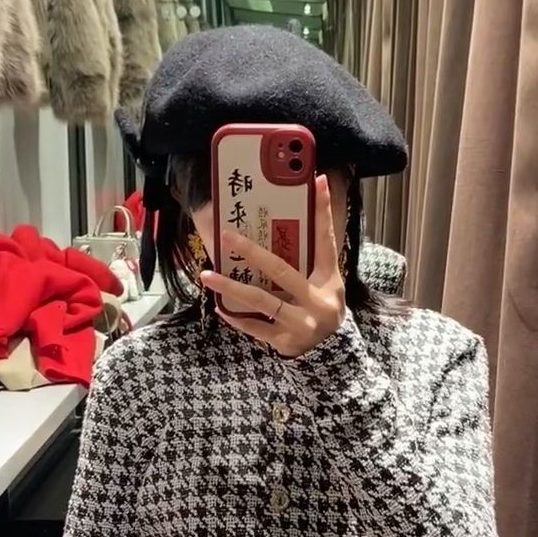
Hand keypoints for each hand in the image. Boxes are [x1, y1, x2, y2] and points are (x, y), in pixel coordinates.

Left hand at [200, 176, 345, 357]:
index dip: (322, 211)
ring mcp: (301, 323)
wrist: (331, 355)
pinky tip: (220, 307)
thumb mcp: (326, 284)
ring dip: (231, 287)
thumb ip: (310, 258)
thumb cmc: (321, 309)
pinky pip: (256, 328)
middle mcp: (316, 300)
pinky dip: (238, 318)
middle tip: (226, 236)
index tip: (318, 181)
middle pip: (281, 271)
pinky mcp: (285, 342)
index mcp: (329, 279)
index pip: (326, 239)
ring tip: (207, 275)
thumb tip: (289, 222)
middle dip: (252, 252)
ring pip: (262, 301)